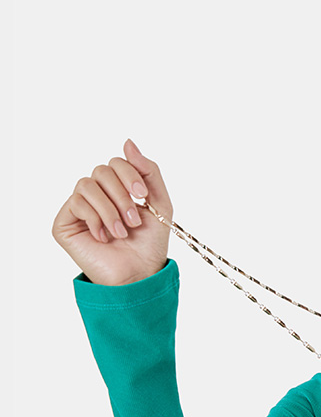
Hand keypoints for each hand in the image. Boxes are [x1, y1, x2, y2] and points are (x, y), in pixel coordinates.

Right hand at [52, 139, 173, 285]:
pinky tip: (104, 237)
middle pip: (101, 170)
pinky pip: (75, 203)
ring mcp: (78, 208)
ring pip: (87, 185)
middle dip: (122, 195)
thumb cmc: (149, 244)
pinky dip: (95, 219)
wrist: (139, 275)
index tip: (143, 197)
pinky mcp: (64, 223)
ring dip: (110, 209)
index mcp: (116, 188)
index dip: (130, 174)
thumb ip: (148, 171)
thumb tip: (127, 142)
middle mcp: (95, 195)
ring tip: (121, 232)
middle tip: (134, 220)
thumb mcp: (159, 203)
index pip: (116, 162)